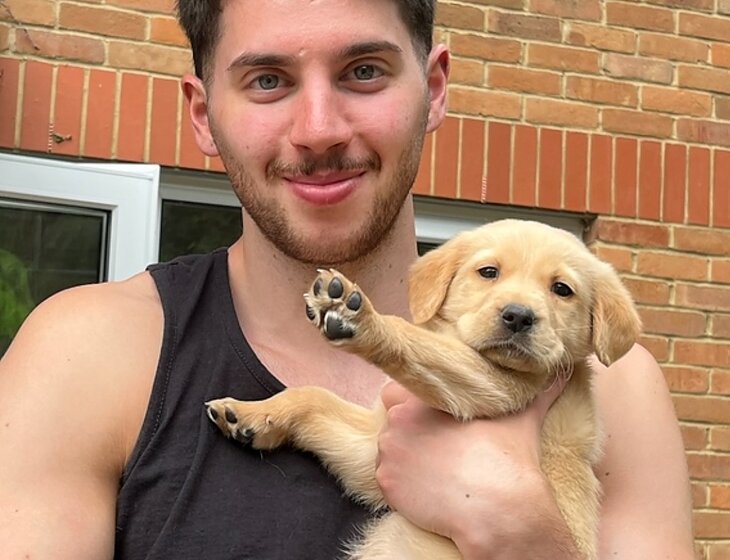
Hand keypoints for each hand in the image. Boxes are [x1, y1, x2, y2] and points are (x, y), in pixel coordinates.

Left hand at [375, 380, 578, 559]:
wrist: (497, 510)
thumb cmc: (507, 459)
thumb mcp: (522, 417)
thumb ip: (537, 392)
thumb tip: (561, 372)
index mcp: (423, 400)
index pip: (397, 391)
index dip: (413, 402)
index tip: (432, 416)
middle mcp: (398, 422)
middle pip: (393, 420)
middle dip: (410, 429)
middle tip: (438, 445)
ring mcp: (390, 455)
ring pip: (389, 450)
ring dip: (404, 456)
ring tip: (434, 468)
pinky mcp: (387, 485)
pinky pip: (388, 480)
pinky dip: (401, 484)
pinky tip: (427, 487)